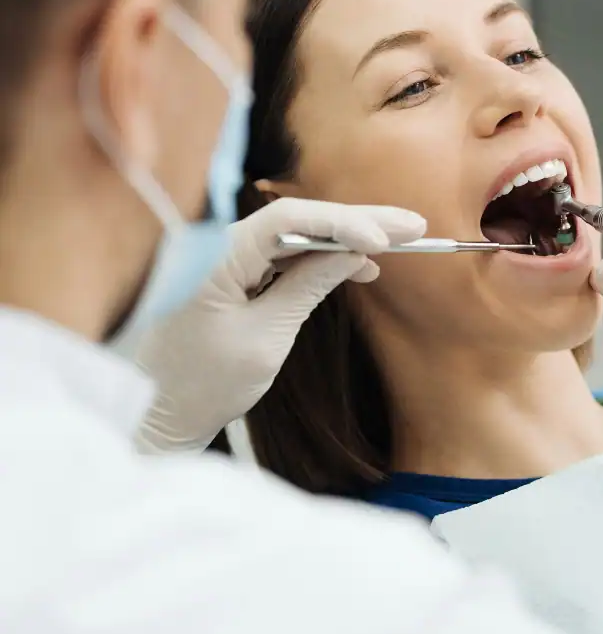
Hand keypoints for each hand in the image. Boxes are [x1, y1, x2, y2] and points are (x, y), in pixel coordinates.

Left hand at [132, 198, 425, 453]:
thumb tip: (352, 253)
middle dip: (358, 221)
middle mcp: (221, 247)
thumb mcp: (266, 339)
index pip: (287, 220)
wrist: (159, 415)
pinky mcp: (238, 276)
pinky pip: (287, 255)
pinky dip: (326, 258)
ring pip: (299, 234)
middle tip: (413, 225)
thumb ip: (307, 287)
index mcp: (216, 259)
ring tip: (400, 241)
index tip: (383, 240)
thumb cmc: (202, 384)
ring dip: (348, 237)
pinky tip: (363, 263)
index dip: (341, 222)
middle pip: (299, 219)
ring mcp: (230, 260)